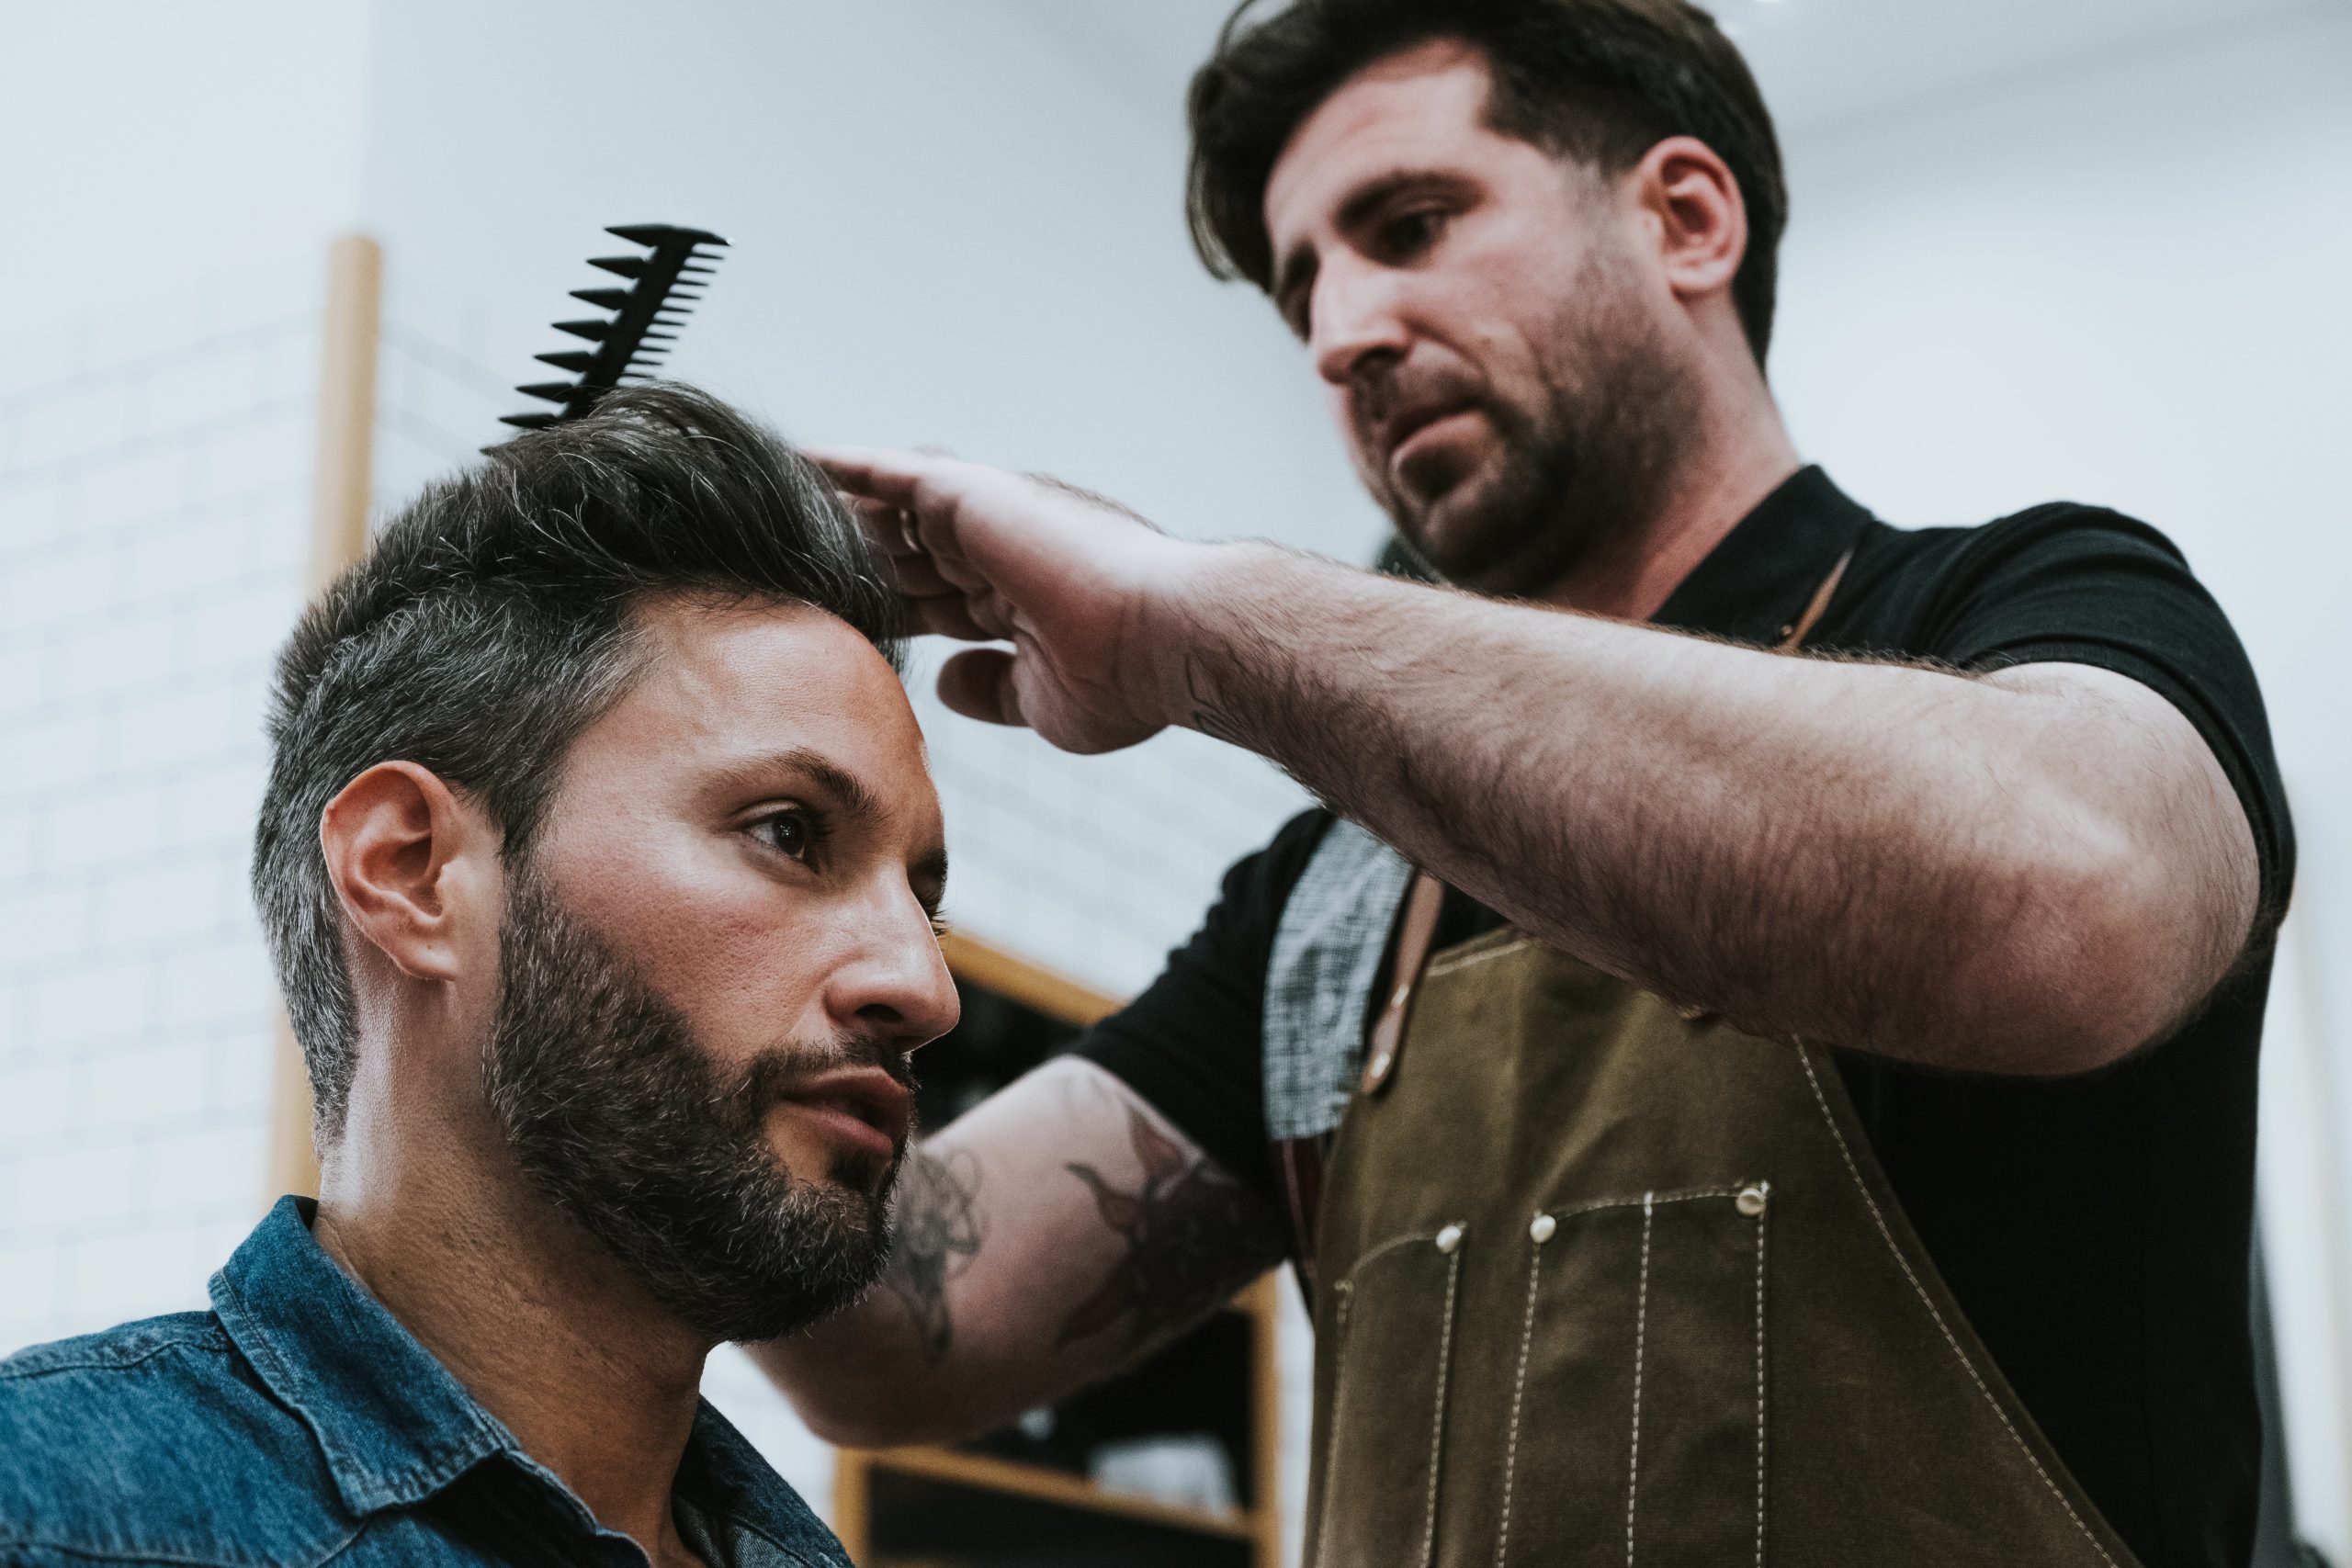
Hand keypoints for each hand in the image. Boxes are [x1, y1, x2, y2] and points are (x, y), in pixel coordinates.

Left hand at [811, 448, 1204, 754]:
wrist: (1162, 641)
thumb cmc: (1125, 679)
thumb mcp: (1041, 700)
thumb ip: (990, 687)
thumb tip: (945, 681)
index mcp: (1019, 597)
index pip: (934, 600)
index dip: (889, 609)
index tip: (842, 621)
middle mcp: (1001, 548)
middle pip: (904, 555)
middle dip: (855, 565)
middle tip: (790, 569)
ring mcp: (985, 518)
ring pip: (889, 513)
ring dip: (839, 518)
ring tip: (775, 515)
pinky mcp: (968, 495)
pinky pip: (886, 474)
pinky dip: (842, 468)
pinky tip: (794, 463)